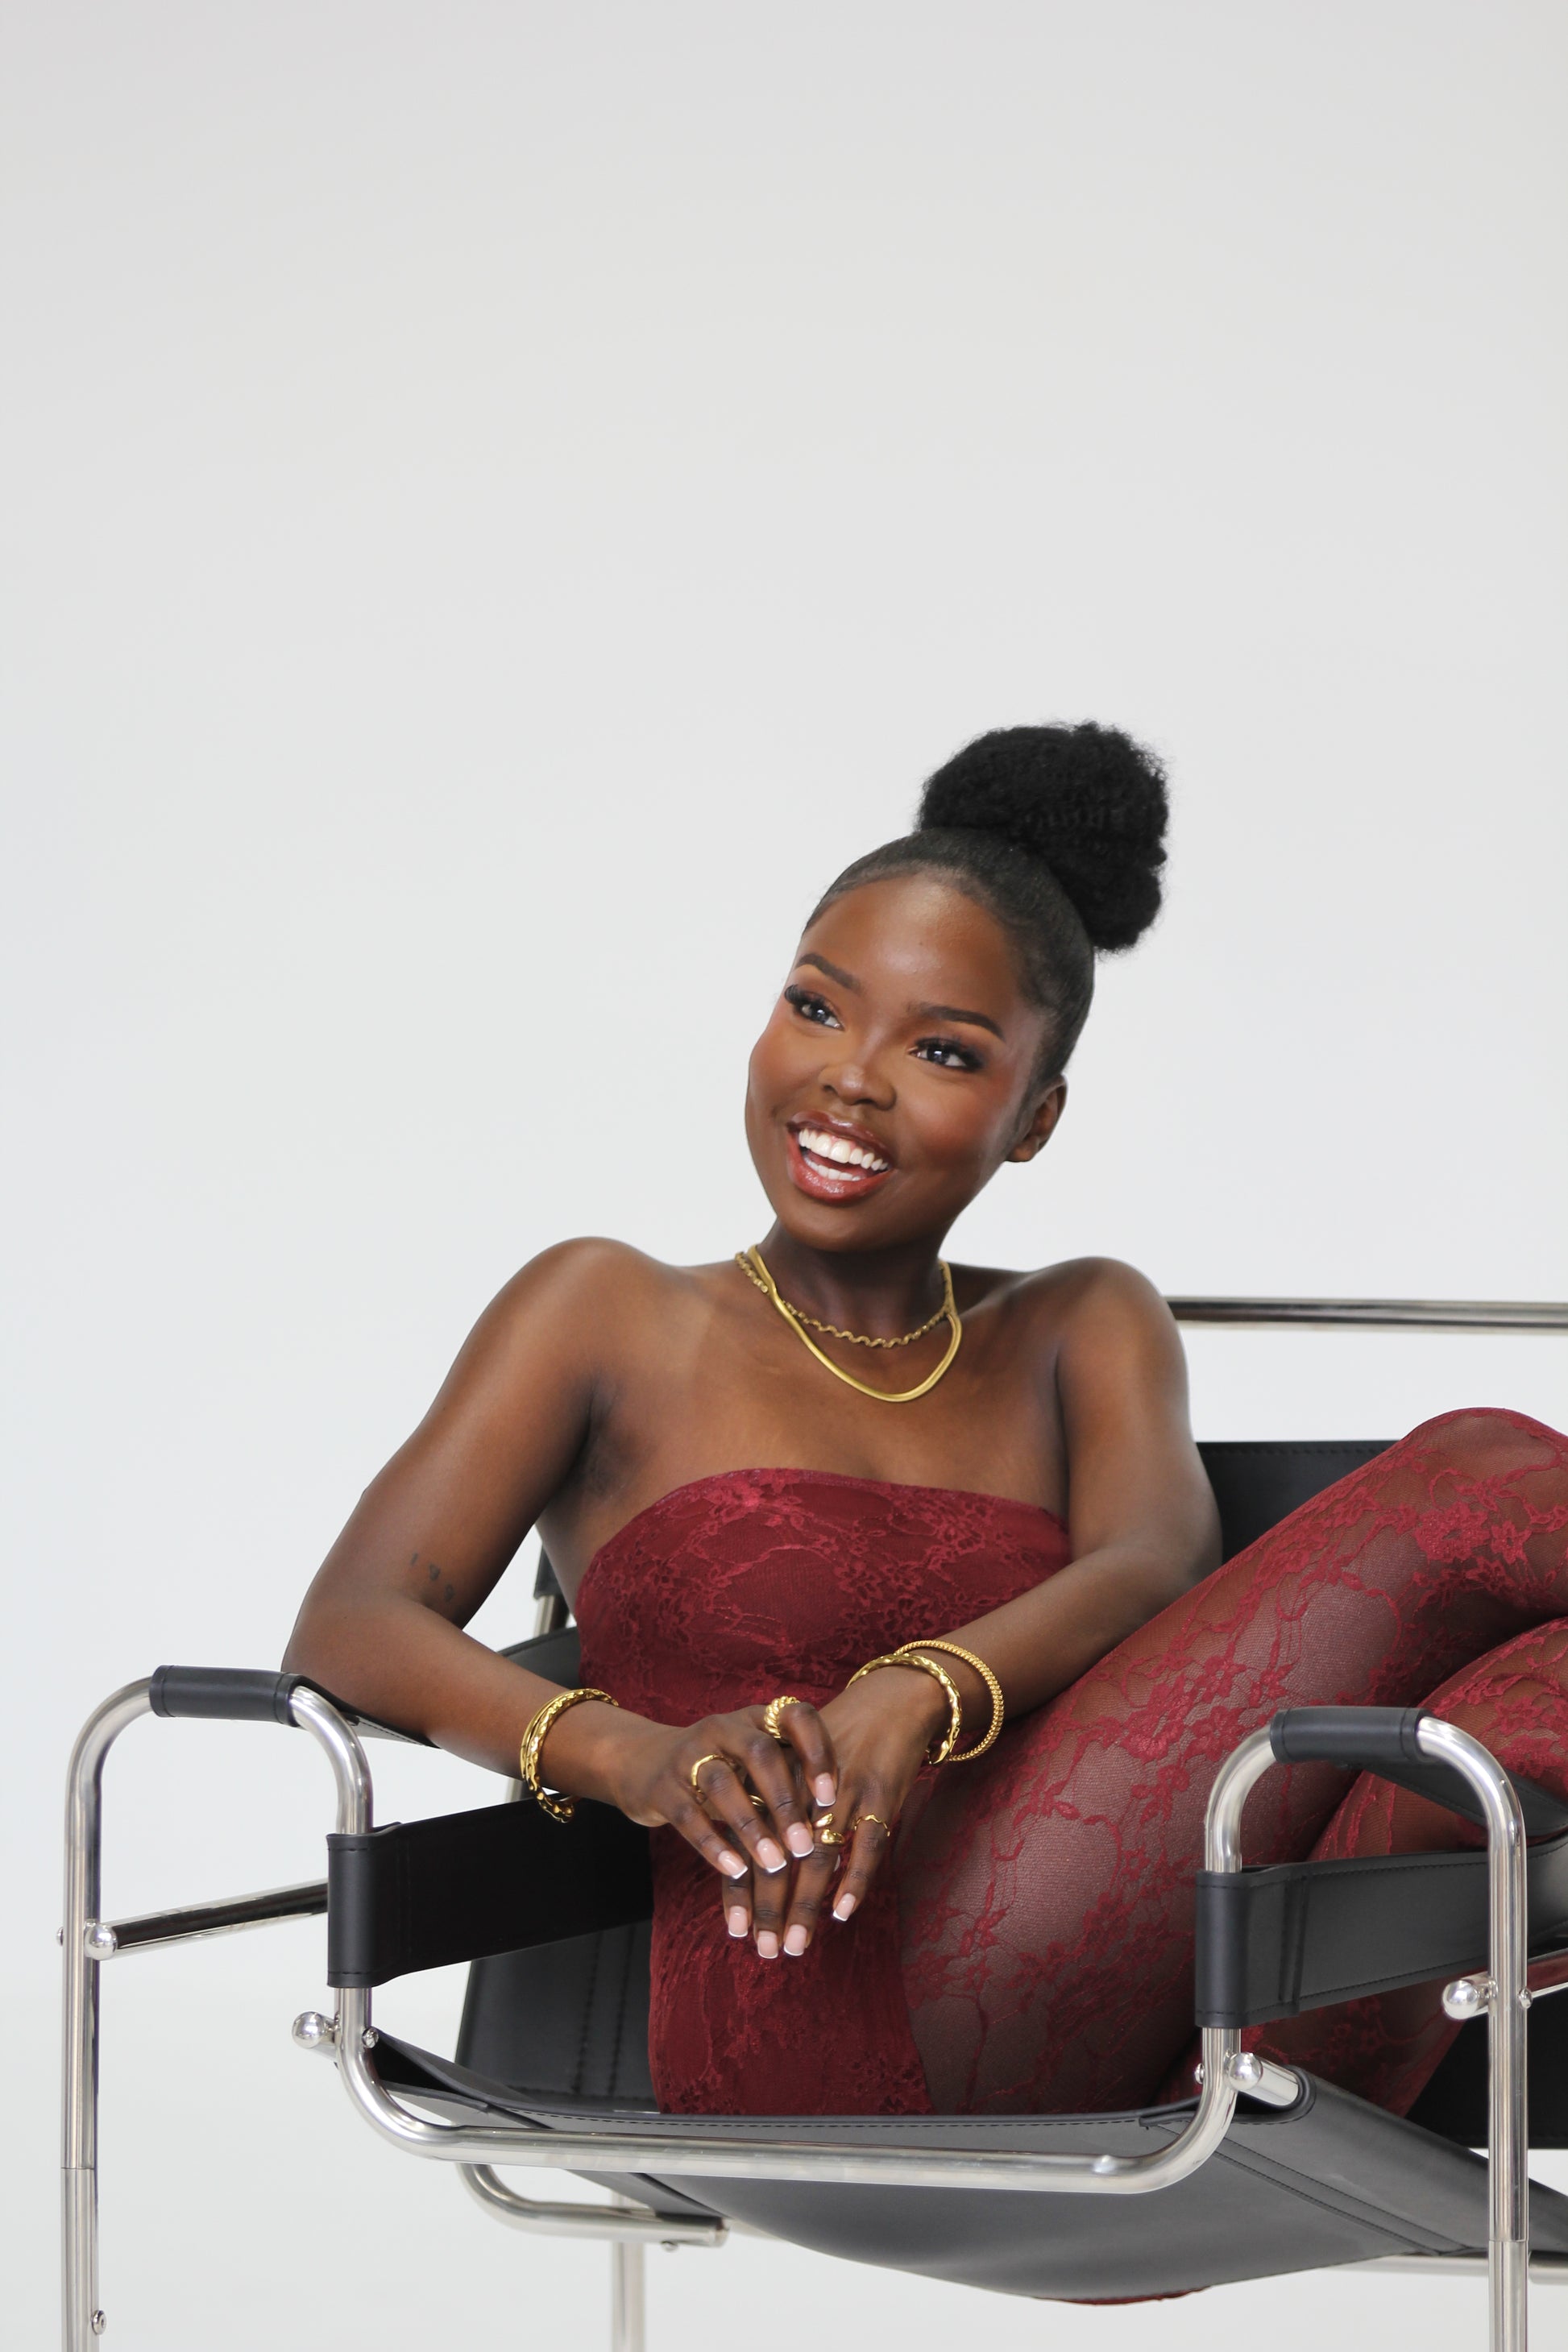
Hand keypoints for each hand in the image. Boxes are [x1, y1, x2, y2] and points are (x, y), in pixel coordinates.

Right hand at [590, 1701, 839, 1899]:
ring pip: (722, 1784)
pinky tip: (735, 1869)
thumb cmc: (719, 1771)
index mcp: (755, 1720)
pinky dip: (713, 1844)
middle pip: (760, 1753)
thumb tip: (837, 1843)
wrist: (641, 1763)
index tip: (831, 1796)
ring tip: (774, 1863)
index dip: (817, 1752)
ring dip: (751, 1827)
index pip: (796, 1717)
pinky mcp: (662, 1786)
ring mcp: (689, 1754)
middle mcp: (724, 1729)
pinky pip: (688, 1814)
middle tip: (805, 1846)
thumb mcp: (751, 1767)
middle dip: (785, 1801)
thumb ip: (787, 1789)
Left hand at [717, 1667, 945, 1959]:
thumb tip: (754, 1862)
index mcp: (776, 1780)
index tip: (736, 1932)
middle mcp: (804, 1787)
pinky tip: (841, 1912)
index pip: (749, 1843)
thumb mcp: (797, 1764)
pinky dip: (854, 1878)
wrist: (891, 1701)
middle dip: (770, 1908)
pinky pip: (866, 1844)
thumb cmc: (840, 1739)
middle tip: (765, 1953)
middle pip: (780, 1857)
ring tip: (794, 1946)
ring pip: (818, 1857)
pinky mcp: (880, 1793)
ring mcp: (843, 1792)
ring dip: (805, 1906)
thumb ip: (775, 1806)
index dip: (741, 1888)